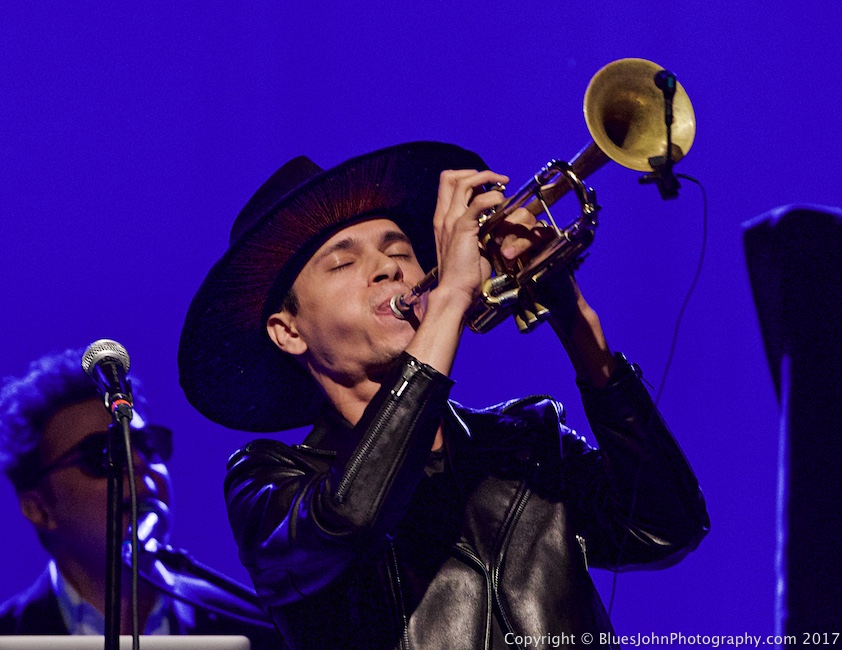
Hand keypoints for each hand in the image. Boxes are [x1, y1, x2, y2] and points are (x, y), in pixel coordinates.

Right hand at [431, 169, 508, 310]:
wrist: (454, 291)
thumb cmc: (463, 274)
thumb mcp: (468, 245)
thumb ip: (475, 229)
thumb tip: (491, 218)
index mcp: (442, 219)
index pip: (447, 184)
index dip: (468, 178)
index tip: (488, 184)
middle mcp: (443, 216)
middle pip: (450, 177)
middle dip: (476, 173)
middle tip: (496, 180)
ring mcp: (450, 221)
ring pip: (463, 183)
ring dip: (486, 178)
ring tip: (502, 184)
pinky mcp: (462, 229)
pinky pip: (477, 203)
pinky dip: (492, 197)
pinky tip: (501, 201)